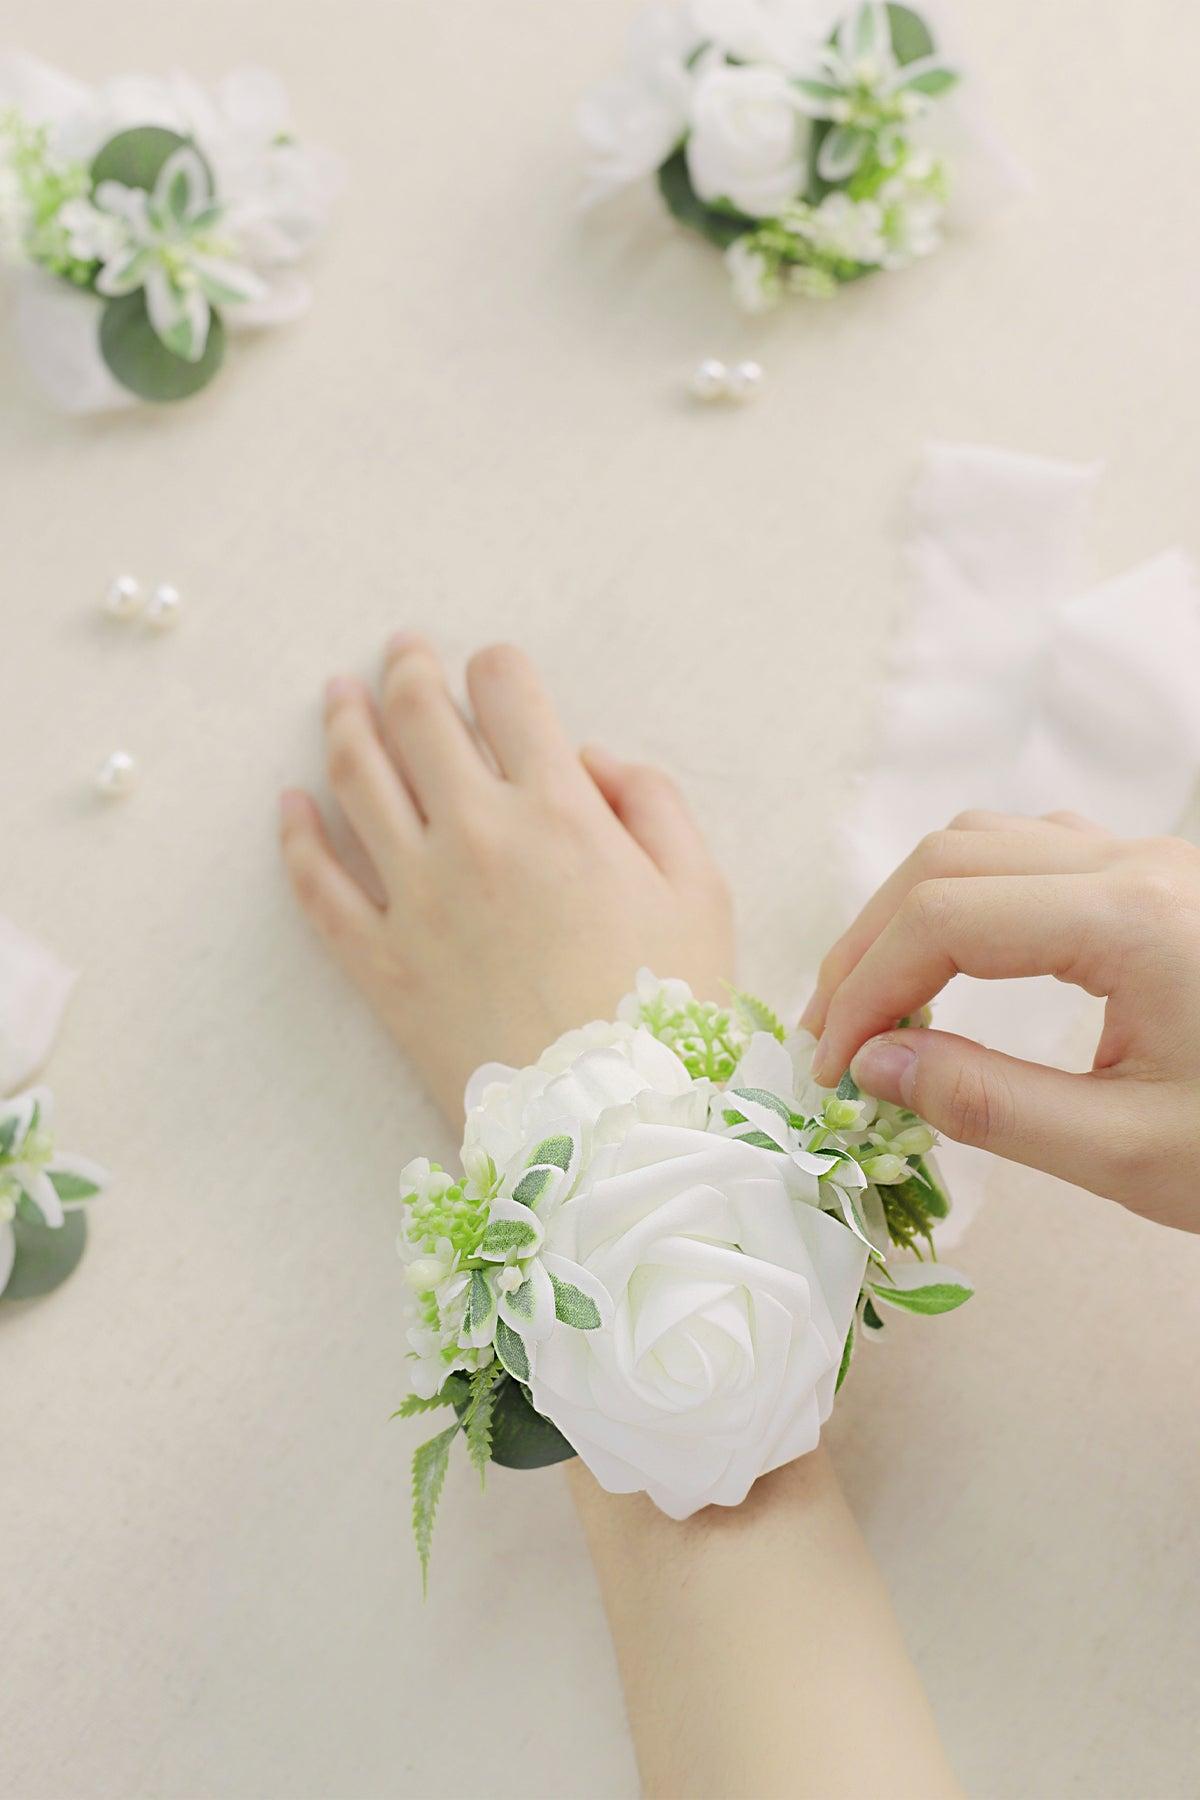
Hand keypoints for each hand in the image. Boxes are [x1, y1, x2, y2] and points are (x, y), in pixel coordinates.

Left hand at [279, 638, 733, 1119]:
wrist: (607, 1129)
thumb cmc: (669, 1011)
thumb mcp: (702, 890)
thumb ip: (651, 801)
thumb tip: (588, 760)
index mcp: (558, 810)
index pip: (508, 694)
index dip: (499, 668)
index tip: (496, 673)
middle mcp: (475, 836)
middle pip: (419, 719)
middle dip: (408, 671)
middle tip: (400, 652)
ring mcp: (415, 898)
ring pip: (358, 782)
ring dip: (345, 726)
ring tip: (338, 697)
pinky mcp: (379, 963)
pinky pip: (318, 886)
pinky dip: (297, 838)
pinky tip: (289, 804)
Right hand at [802, 811, 1199, 1232]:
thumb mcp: (1129, 1151)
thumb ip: (990, 1105)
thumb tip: (875, 1066)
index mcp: (1129, 919)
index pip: (942, 919)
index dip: (864, 989)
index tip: (831, 1069)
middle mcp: (1136, 863)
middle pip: (948, 858)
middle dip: (870, 942)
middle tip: (833, 1033)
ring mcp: (1153, 860)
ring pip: (987, 839)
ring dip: (912, 910)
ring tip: (878, 998)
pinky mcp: (1161, 879)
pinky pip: (1035, 852)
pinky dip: (967, 897)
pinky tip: (957, 962)